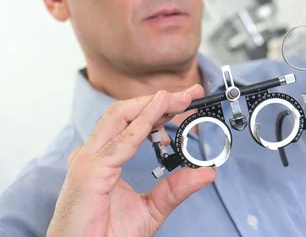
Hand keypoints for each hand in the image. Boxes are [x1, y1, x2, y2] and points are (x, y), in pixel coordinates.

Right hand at [46, 85, 215, 236]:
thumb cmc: (105, 236)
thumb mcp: (152, 209)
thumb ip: (176, 189)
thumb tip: (206, 173)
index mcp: (104, 159)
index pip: (132, 122)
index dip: (159, 107)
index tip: (187, 100)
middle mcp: (94, 155)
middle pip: (126, 112)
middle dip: (159, 99)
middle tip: (190, 93)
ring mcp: (88, 161)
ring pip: (120, 117)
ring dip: (153, 104)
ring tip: (178, 97)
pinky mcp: (90, 172)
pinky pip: (120, 141)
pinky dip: (142, 123)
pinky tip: (160, 112)